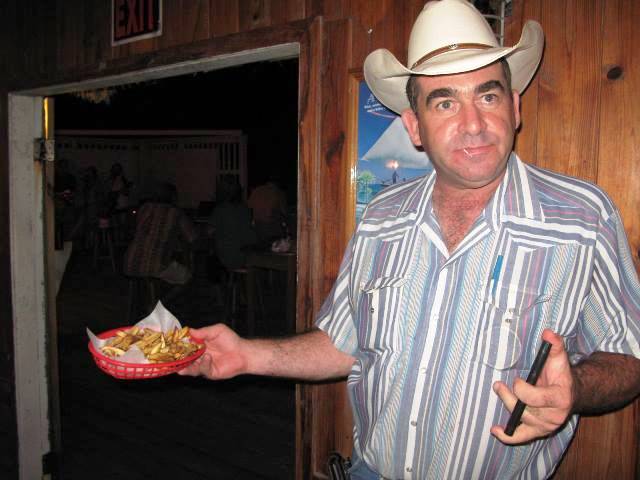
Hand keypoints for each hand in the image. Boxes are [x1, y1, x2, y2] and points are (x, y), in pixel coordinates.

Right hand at [178, 323, 248, 379]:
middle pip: (185, 359)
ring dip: (186, 365)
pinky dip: (203, 364)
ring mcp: (204, 365)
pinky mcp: (210, 373)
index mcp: (199, 346)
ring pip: (191, 367)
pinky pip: (203, 370)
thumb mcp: (217, 331)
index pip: (185, 346)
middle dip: (178, 359)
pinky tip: (207, 357)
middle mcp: (199, 356)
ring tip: (182, 363)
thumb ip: (203, 332)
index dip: (178, 346)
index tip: (171, 344)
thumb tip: (189, 331)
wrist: (243, 353)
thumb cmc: (231, 340)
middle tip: (171, 357)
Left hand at [491, 329, 573, 443]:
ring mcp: (545, 426)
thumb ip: (554, 345)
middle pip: (524, 410)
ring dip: (507, 406)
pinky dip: (507, 436)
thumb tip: (547, 333)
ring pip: (519, 420)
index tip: (517, 379)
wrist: (571, 394)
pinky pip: (521, 438)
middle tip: (498, 385)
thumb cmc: (561, 374)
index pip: (536, 398)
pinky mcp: (538, 432)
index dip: (522, 389)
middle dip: (508, 397)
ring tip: (499, 389)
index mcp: (560, 398)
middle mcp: (554, 416)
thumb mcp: (559, 358)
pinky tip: (495, 430)